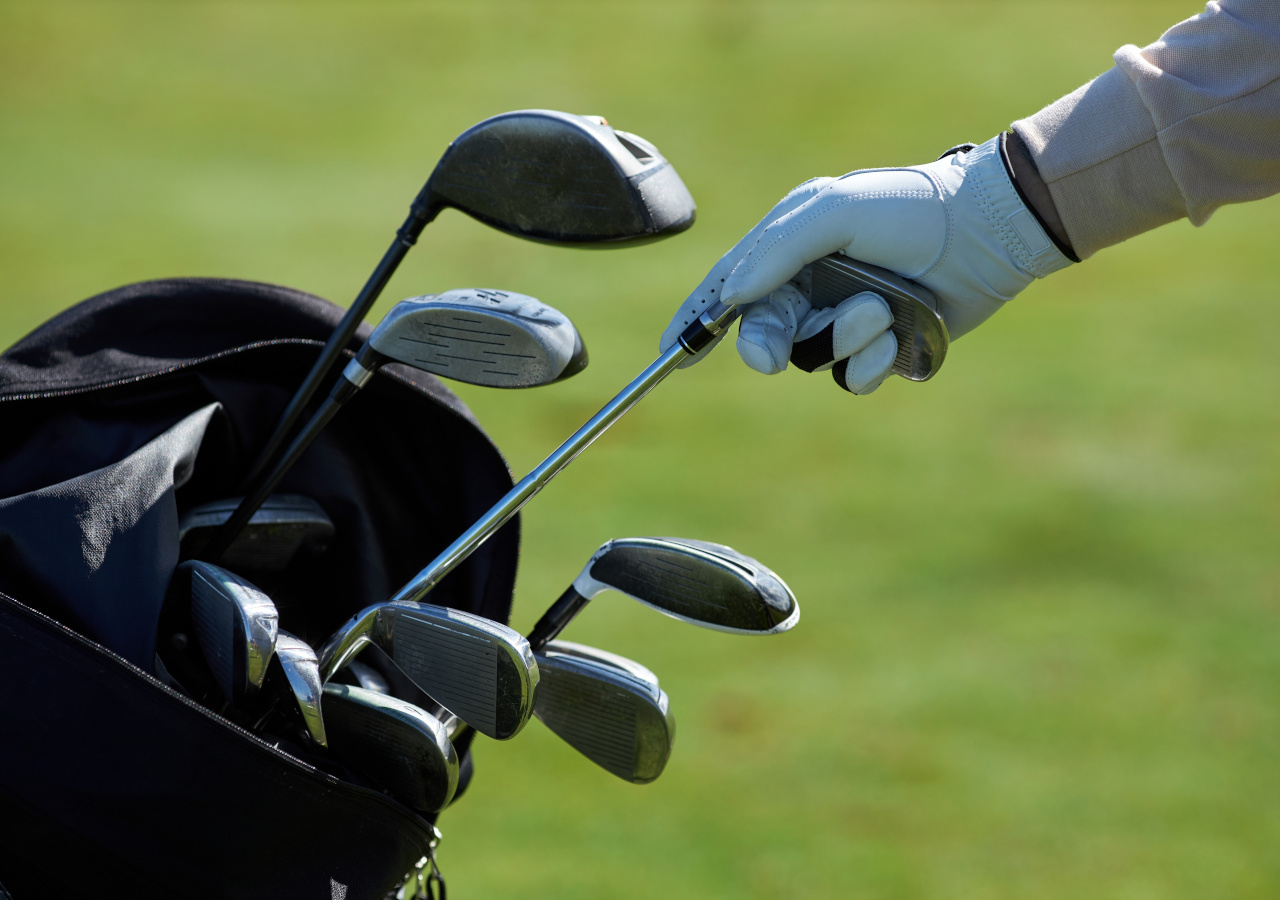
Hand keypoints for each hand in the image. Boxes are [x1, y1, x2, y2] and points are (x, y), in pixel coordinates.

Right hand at [660, 134, 1073, 392]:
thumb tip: (731, 295)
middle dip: (764, 344)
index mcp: (787, 248)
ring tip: (881, 307)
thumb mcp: (832, 211)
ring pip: (812, 359)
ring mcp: (844, 319)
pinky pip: (855, 378)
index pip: (727, 289)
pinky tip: (897, 332)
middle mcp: (810, 286)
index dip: (696, 321)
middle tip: (767, 356)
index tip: (672, 352)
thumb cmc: (907, 208)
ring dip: (843, 338)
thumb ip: (776, 249)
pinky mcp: (880, 348)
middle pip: (762, 334)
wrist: (985, 231)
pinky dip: (873, 360)